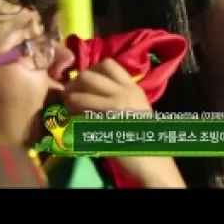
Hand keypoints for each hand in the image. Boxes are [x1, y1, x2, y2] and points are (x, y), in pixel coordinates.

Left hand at [63, 58, 184, 187]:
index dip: (91, 70)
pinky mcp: (105, 125)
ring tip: (70, 110)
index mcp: (133, 87)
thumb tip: (94, 89)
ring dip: (70, 101)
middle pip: (88, 75)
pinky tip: (74, 123)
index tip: (87, 83)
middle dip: (74, 84)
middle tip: (71, 95)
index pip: (108, 64)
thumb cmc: (145, 135)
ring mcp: (114, 108)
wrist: (153, 160)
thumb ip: (120, 95)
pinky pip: (79, 115)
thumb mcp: (137, 107)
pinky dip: (72, 117)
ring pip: (79, 94)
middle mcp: (124, 93)